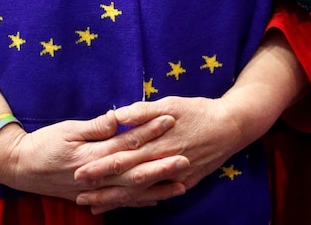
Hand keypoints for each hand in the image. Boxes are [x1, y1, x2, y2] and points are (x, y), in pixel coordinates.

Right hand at [0, 109, 188, 208]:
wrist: (20, 167)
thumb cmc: (43, 143)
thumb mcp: (68, 129)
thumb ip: (96, 126)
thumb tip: (119, 116)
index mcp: (92, 155)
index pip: (127, 142)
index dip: (149, 131)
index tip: (169, 119)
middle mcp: (98, 176)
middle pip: (135, 172)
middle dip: (162, 166)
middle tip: (186, 158)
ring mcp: (96, 190)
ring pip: (132, 192)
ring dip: (157, 189)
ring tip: (182, 184)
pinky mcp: (93, 196)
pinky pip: (121, 202)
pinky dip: (140, 201)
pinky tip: (158, 200)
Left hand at [74, 95, 254, 214]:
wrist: (231, 126)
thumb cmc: (198, 111)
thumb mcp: (170, 103)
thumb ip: (142, 111)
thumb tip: (117, 115)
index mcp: (157, 141)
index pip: (122, 155)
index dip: (100, 164)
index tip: (79, 169)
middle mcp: (163, 161)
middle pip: (127, 177)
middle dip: (102, 186)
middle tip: (79, 192)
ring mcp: (174, 176)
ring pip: (140, 191)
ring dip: (116, 199)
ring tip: (94, 205)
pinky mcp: (184, 183)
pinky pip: (158, 195)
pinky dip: (140, 202)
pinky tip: (125, 206)